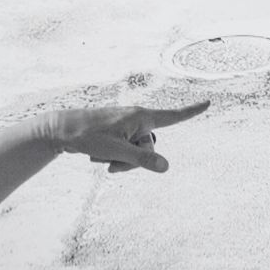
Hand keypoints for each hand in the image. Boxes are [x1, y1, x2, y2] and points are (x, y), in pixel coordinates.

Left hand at [47, 101, 209, 172]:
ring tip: (99, 155)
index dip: (191, 112)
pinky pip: (124, 152)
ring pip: (136, 153)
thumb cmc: (88, 136)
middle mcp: (136, 119)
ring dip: (120, 160)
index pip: (172, 117)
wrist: (61, 130)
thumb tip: (166, 167)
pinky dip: (112, 157)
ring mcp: (126, 126)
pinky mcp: (117, 133)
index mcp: (140, 117)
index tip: (208, 103)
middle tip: (110, 158)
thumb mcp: (116, 151)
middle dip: (133, 160)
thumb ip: (142, 159)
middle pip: (149, 148)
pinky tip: (96, 154)